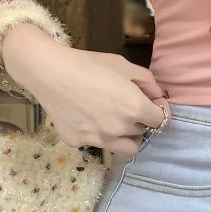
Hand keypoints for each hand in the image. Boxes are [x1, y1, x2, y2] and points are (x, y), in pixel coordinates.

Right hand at [5, 35, 168, 154]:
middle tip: (128, 107)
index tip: (151, 103)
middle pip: (142, 133)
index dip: (158, 110)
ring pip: (124, 147)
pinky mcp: (79, 143)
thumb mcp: (125, 66)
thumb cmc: (90, 64)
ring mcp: (98, 139)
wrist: (50, 72)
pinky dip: (98, 134)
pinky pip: (97, 143)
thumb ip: (148, 83)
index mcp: (134, 109)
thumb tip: (159, 97)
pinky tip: (86, 116)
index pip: (160, 120)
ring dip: (126, 136)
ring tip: (115, 119)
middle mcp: (119, 129)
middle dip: (140, 121)